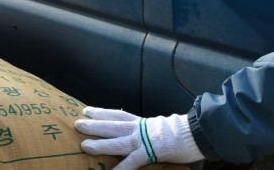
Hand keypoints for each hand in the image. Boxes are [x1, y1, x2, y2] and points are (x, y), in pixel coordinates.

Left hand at [74, 107, 203, 169]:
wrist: (195, 132)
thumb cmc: (182, 130)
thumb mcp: (160, 125)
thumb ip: (148, 128)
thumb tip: (144, 130)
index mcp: (142, 122)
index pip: (118, 114)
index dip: (102, 112)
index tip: (88, 110)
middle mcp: (139, 128)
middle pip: (112, 124)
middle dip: (94, 124)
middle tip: (78, 123)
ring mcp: (143, 140)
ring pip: (117, 141)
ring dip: (100, 144)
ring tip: (84, 146)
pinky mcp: (150, 152)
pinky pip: (132, 162)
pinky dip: (121, 168)